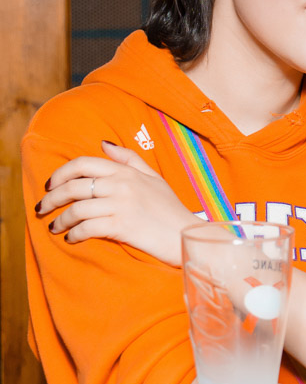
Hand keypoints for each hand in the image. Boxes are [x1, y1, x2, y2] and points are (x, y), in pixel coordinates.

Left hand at [36, 141, 196, 265]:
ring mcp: (121, 205)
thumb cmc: (170, 209)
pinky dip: (74, 234)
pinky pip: (87, 228)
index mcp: (126, 171)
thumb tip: (103, 144)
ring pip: (77, 209)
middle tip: (41, 208)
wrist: (186, 235)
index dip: (60, 173)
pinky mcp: (122, 226)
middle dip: (51, 198)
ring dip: (60, 219)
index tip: (49, 185)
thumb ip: (129, 159)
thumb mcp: (153, 177)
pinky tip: (71, 239)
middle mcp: (121, 185)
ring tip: (54, 227)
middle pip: (74, 186)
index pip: (84, 164)